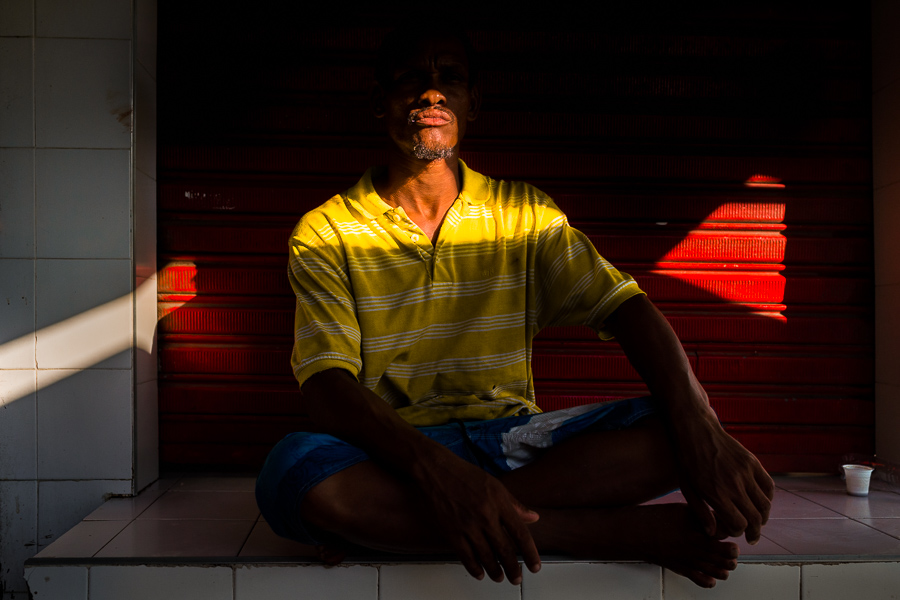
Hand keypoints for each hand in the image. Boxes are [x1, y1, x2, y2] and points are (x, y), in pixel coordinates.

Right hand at [415, 451, 540, 583]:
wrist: (436, 471)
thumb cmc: (466, 475)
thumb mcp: (496, 485)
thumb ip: (515, 504)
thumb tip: (533, 518)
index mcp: (499, 503)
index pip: (520, 533)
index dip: (530, 553)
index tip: (534, 566)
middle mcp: (485, 516)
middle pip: (504, 550)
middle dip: (513, 569)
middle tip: (517, 578)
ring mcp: (467, 526)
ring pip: (486, 557)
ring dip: (495, 571)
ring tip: (500, 578)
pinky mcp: (451, 532)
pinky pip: (465, 556)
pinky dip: (474, 568)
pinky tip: (480, 573)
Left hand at [673, 407, 773, 543]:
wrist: (695, 430)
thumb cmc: (687, 460)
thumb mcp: (687, 488)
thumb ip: (700, 512)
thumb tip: (712, 533)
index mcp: (716, 493)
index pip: (738, 524)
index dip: (737, 532)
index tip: (732, 530)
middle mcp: (734, 485)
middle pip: (755, 518)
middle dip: (754, 531)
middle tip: (752, 537)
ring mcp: (745, 472)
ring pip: (765, 505)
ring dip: (763, 517)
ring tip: (758, 522)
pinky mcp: (752, 462)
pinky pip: (769, 486)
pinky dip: (768, 498)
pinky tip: (760, 502)